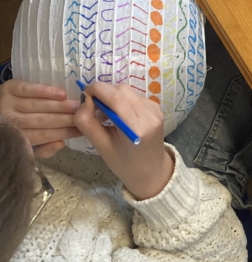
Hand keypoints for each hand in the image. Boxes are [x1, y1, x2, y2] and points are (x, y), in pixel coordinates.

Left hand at [0, 78, 78, 153]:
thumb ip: (43, 149)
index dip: (64, 133)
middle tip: (83, 116)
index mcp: (16, 137)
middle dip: (65, 119)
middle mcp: (10, 121)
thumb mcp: (27, 144)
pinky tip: (61, 94)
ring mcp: (8, 103)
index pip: (43, 136)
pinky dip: (45, 92)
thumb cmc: (16, 129)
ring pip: (37, 106)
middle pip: (42, 121)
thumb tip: (61, 144)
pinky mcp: (9, 88)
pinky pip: (28, 90)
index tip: (82, 130)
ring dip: (59, 106)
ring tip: (77, 105)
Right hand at [74, 81, 173, 199]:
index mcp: (136, 127)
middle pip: (121, 90)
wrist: (151, 171)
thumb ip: (88, 122)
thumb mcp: (100, 146)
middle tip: (92, 107)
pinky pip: (135, 96)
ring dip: (113, 96)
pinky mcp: (157, 108)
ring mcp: (156, 110)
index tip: (84, 97)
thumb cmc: (124, 164)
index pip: (114, 96)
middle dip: (103, 92)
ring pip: (128, 91)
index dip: (96, 90)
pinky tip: (118, 115)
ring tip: (105, 114)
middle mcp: (150, 114)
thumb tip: (84, 99)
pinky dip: (123, 100)